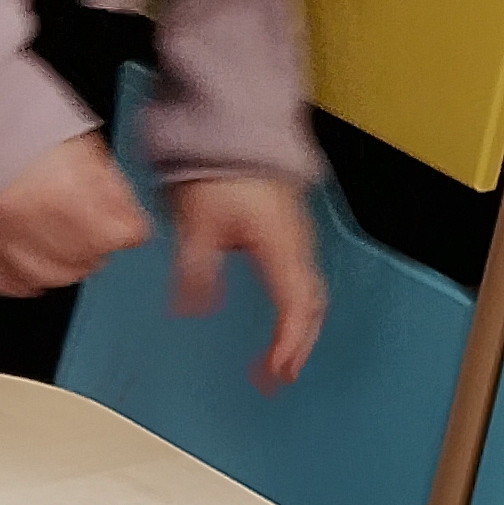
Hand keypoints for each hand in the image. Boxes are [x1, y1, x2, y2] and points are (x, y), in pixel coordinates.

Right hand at [0, 131, 149, 301]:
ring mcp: (0, 238)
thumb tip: (127, 221)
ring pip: (52, 278)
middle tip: (84, 226)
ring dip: (62, 264)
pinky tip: (26, 258)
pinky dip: (22, 277)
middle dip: (95, 245)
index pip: (124, 235)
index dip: (126, 227)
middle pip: (90, 260)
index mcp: (69, 192)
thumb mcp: (85, 145)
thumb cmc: (26, 121)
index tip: (122, 223)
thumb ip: (112, 189)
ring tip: (56, 241)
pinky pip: (6, 283)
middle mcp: (35, 221)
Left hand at [170, 174, 325, 387]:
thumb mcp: (197, 223)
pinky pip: (302, 278)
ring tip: (279, 359)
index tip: (275, 373)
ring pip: (310, 294)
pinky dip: (295, 308)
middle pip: (311, 307)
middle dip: (297, 347)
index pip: (295, 307)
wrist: (236, 125)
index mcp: (281, 248)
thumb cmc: (220, 168)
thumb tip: (192, 309)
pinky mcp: (289, 231)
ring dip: (298, 330)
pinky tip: (280, 318)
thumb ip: (196, 270)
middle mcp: (297, 246)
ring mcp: (297, 238)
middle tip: (278, 379)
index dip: (288, 344)